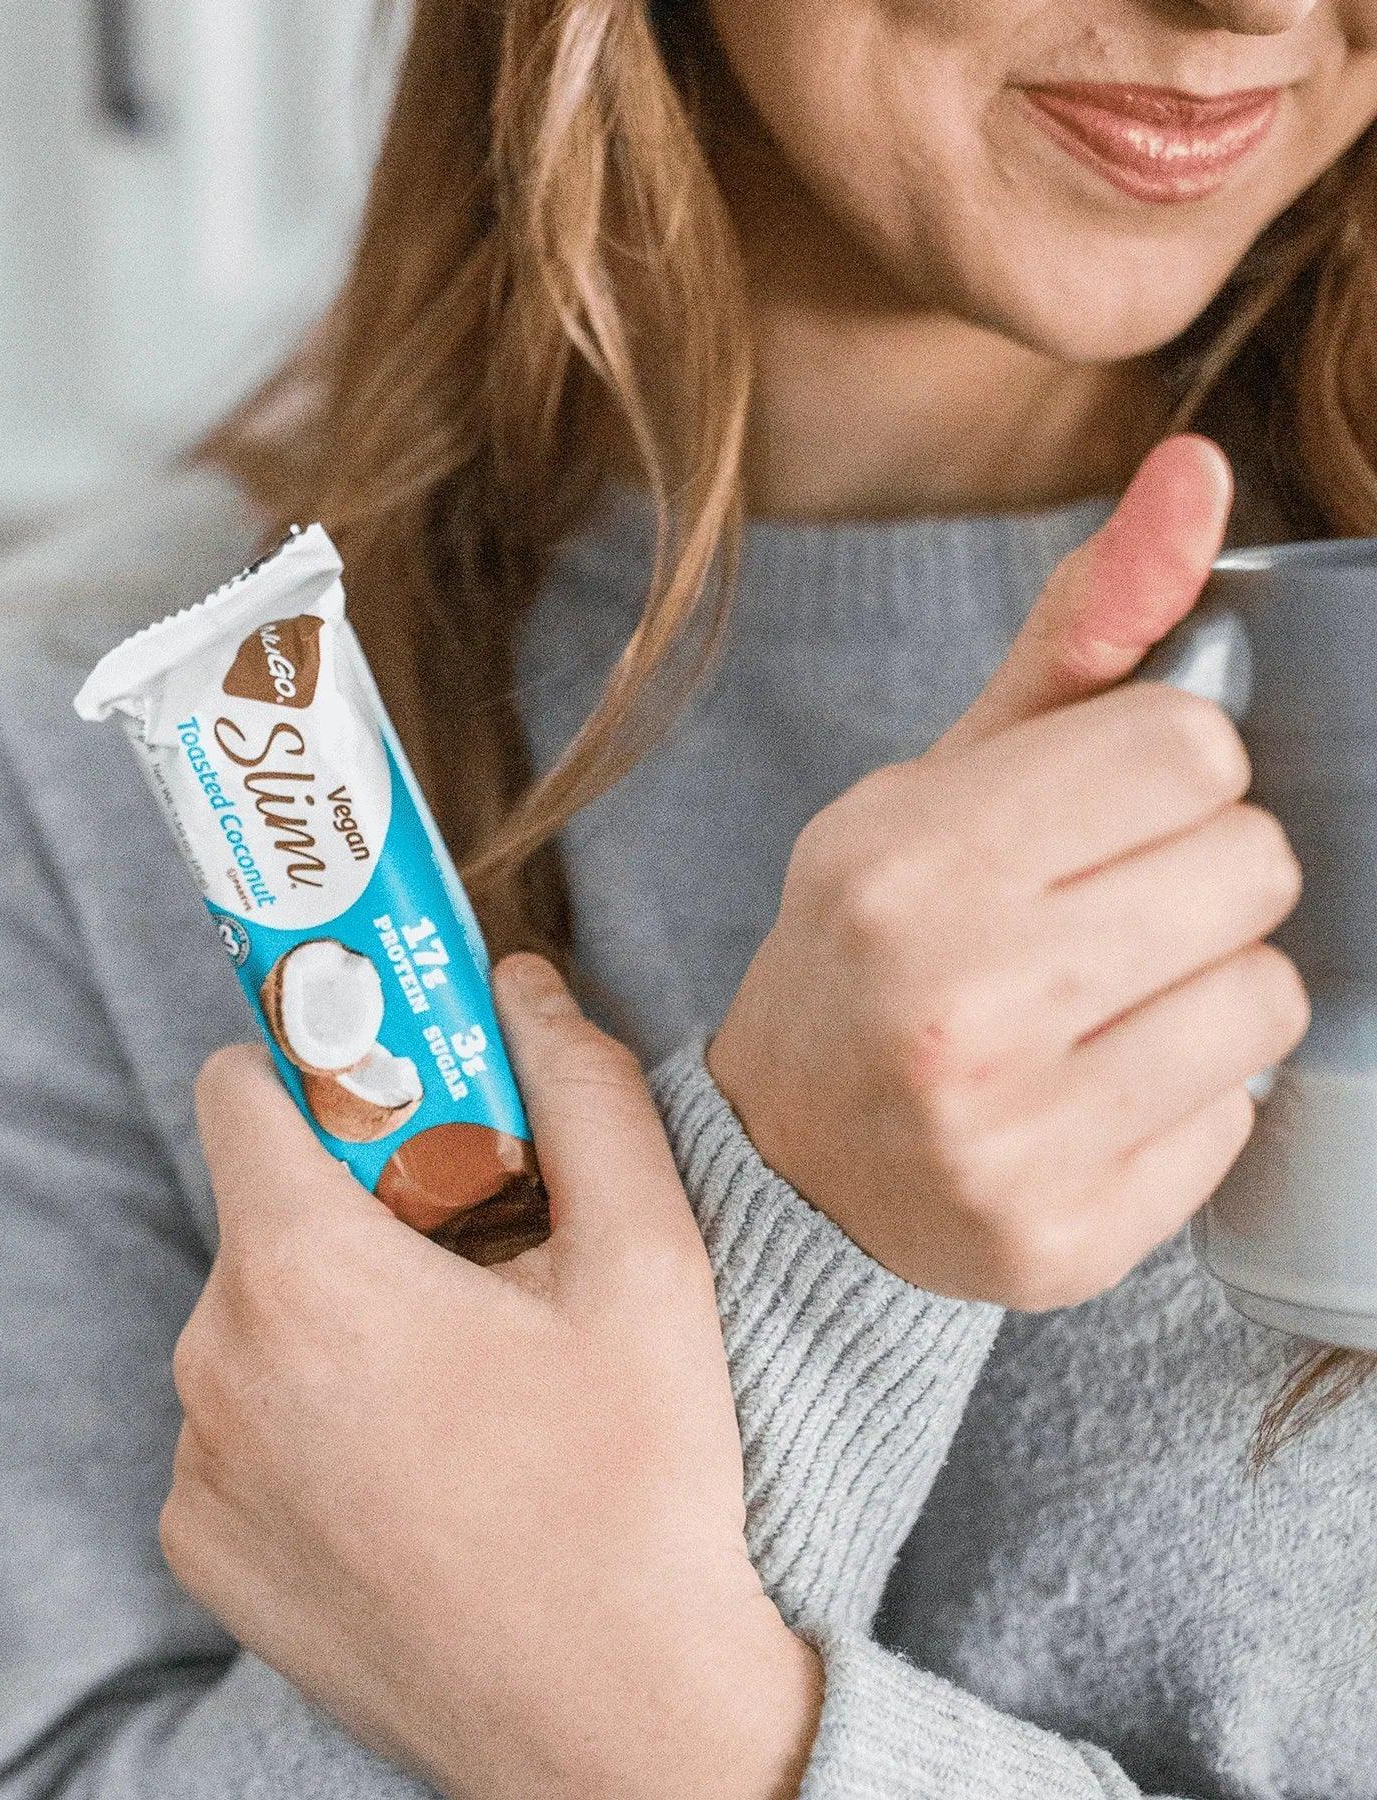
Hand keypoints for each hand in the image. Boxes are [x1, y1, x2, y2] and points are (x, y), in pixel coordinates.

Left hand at [163, 954, 822, 1799]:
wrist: (617, 1730)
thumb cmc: (637, 1487)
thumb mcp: (647, 1263)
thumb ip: (583, 1089)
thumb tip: (524, 980)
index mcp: (303, 1272)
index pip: (241, 1085)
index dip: (322, 1069)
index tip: (398, 1098)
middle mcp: (214, 1362)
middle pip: (261, 1209)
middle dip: (354, 1205)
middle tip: (471, 1256)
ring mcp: (197, 1467)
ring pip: (250, 1317)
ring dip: (331, 1317)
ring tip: (456, 1381)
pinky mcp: (201, 1550)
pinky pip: (234, 1424)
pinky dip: (302, 1419)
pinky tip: (410, 1470)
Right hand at [710, 434, 1310, 1309]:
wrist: (793, 1154)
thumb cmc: (872, 940)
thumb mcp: (936, 781)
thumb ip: (1077, 635)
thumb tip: (1200, 469)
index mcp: (903, 863)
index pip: (1190, 745)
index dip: (1167, 769)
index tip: (1102, 813)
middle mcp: (951, 1001)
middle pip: (1250, 864)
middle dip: (1200, 872)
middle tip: (1104, 912)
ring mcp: (1009, 1137)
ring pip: (1267, 994)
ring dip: (1208, 983)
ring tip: (1105, 1003)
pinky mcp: (1062, 1240)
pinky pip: (1239, 1113)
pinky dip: (1189, 1091)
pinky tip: (1095, 1090)